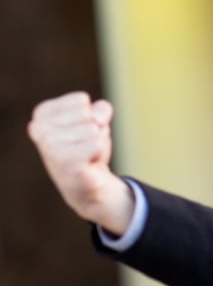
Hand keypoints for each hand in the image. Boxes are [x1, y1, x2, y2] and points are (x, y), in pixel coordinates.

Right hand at [27, 92, 134, 233]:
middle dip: (95, 131)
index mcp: (42, 114)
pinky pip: (97, 144)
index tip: (80, 134)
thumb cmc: (88, 148)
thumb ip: (101, 109)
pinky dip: (100, 154)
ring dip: (98, 143)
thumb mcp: (96, 120)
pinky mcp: (65, 160)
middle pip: (88, 114)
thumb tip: (98, 120)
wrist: (86, 185)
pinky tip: (88, 164)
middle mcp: (39, 128)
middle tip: (84, 147)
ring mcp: (49, 145)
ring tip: (86, 155)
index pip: (81, 100)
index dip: (90, 117)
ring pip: (94, 129)